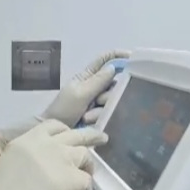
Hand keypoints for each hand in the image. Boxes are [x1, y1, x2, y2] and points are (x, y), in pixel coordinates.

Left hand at [0, 50, 129, 151]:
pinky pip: (110, 113)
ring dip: (101, 109)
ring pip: (113, 100)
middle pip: (115, 84)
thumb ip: (97, 81)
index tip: (132, 57)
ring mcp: (98, 103)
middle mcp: (96, 88)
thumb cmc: (63, 109)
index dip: (118, 56)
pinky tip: (91, 123)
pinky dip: (101, 118)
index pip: (105, 60)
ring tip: (87, 117)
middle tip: (97, 102)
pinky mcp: (101, 116)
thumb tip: (113, 67)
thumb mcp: (79, 93)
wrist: (57, 133)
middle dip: (108, 94)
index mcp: (88, 77)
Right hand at [0, 120, 107, 189]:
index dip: (66, 134)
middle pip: (77, 135)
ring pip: (86, 156)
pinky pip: (87, 183)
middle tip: (102, 140)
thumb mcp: (8, 167)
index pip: (54, 126)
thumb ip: (29, 161)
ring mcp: (58, 159)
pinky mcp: (69, 179)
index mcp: (25, 139)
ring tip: (75, 189)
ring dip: (84, 171)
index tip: (70, 142)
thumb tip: (44, 171)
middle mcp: (44, 143)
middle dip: (91, 138)